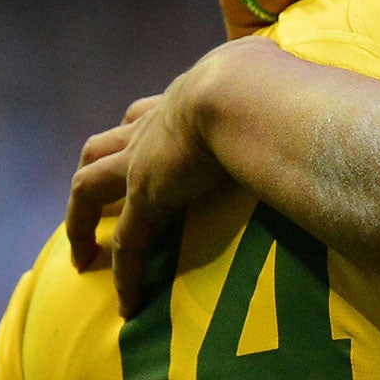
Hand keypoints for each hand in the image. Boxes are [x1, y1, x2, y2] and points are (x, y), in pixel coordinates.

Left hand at [68, 53, 245, 312]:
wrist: (240, 93)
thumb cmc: (261, 83)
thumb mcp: (258, 74)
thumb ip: (268, 84)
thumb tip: (299, 86)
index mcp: (176, 102)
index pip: (140, 117)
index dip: (133, 133)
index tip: (138, 150)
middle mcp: (149, 129)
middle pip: (100, 148)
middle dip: (93, 174)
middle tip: (92, 207)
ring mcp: (140, 163)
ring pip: (87, 188)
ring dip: (80, 222)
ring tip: (83, 258)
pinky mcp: (146, 198)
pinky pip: (127, 244)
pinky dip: (124, 276)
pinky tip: (129, 305)